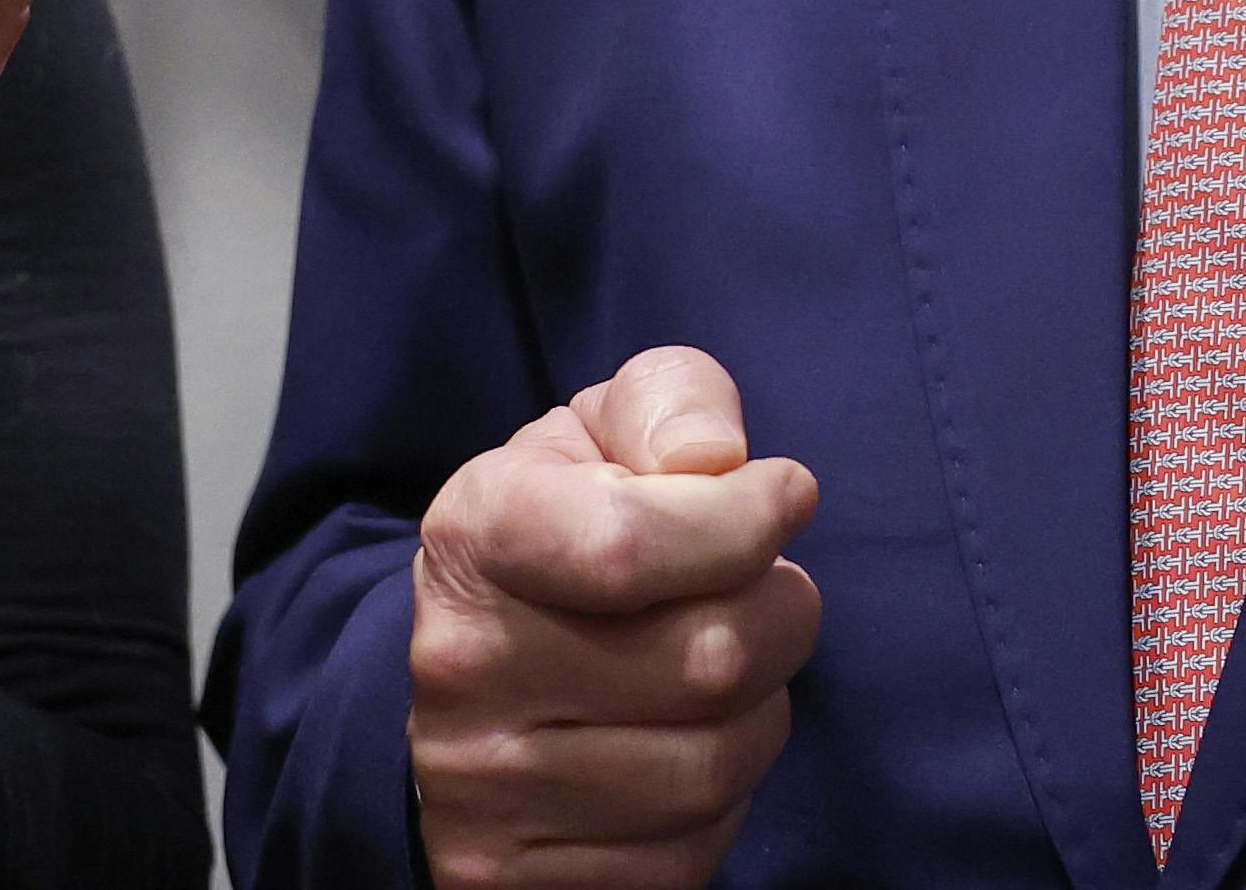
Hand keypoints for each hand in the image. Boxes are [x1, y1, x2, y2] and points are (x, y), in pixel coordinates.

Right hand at [408, 346, 822, 889]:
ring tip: (722, 674)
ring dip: (758, 714)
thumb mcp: (605, 429)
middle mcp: (464, 667)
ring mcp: (480, 789)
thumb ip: (671, 403)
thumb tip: (716, 462)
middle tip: (759, 594)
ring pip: (713, 769)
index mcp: (480, 536)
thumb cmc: (571, 523)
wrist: (469, 663)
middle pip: (711, 662)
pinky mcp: (510, 880)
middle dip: (781, 615)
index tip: (779, 498)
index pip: (628, 548)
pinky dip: (719, 806)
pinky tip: (680, 746)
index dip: (744, 522)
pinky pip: (684, 858)